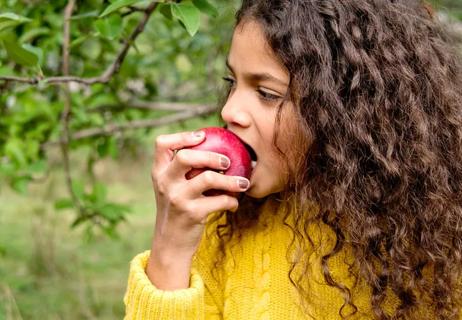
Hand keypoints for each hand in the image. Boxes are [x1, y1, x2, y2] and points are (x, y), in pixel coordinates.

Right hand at [147, 130, 249, 288]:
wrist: (170, 244)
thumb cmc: (177, 210)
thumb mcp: (171, 188)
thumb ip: (182, 170)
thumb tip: (216, 148)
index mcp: (159, 172)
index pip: (162, 144)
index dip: (182, 136)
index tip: (202, 136)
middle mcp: (165, 183)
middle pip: (186, 156)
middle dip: (211, 156)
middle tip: (227, 162)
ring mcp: (178, 198)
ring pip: (208, 178)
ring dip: (230, 180)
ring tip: (242, 183)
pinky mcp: (192, 214)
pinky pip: (220, 200)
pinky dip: (232, 201)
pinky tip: (234, 203)